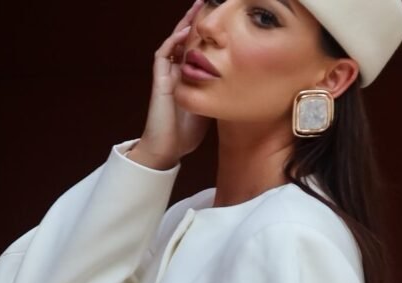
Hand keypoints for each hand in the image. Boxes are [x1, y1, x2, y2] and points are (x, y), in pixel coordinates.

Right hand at [139, 0, 212, 165]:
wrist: (168, 148)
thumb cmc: (187, 133)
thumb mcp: (211, 107)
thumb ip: (219, 92)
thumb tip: (242, 85)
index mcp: (188, 76)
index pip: (197, 48)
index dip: (207, 33)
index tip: (221, 19)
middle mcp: (176, 71)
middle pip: (185, 39)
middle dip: (196, 20)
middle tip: (208, 2)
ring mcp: (167, 74)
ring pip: (174, 41)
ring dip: (185, 24)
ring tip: (197, 7)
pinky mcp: (159, 80)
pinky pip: (164, 54)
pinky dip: (173, 41)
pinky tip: (185, 32)